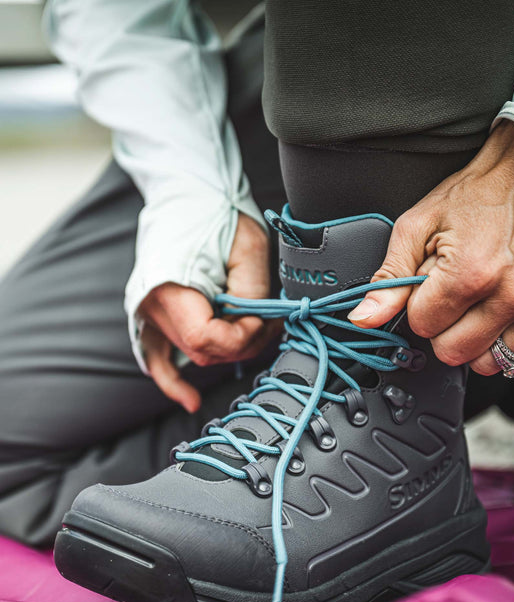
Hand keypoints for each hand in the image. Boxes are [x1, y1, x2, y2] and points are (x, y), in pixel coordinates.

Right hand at [140, 213, 276, 411]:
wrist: (188, 193)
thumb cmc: (218, 214)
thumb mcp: (249, 251)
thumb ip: (253, 297)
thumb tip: (259, 328)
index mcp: (171, 287)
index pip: (209, 338)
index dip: (243, 337)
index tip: (265, 319)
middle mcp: (152, 305)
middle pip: (204, 351)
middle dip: (244, 342)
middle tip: (270, 321)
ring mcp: (149, 312)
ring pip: (193, 354)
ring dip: (227, 350)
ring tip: (256, 332)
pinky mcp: (154, 314)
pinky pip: (157, 358)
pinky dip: (173, 381)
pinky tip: (189, 401)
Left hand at [348, 121, 513, 373]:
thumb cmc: (478, 195)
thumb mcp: (419, 226)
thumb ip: (389, 278)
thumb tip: (363, 318)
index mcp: (469, 273)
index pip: (423, 326)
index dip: (421, 306)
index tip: (432, 285)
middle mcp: (511, 294)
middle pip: (453, 352)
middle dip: (445, 328)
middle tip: (455, 295)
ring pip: (489, 362)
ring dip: (477, 337)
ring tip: (481, 301)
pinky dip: (508, 334)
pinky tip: (507, 302)